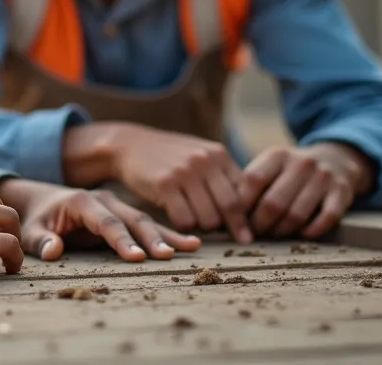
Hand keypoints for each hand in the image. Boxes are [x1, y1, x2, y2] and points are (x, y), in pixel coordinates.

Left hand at [0, 178, 201, 261]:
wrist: (38, 201)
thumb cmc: (34, 219)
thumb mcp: (29, 230)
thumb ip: (41, 240)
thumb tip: (53, 252)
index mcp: (81, 201)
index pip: (106, 223)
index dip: (122, 240)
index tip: (137, 258)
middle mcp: (103, 199)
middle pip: (131, 219)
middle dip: (151, 238)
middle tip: (168, 256)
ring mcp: (115, 204)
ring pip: (144, 219)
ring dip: (167, 234)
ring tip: (193, 246)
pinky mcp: (122, 213)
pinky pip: (147, 223)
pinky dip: (168, 232)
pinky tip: (191, 242)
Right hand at [64, 122, 251, 243]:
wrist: (130, 144)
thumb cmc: (170, 157)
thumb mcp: (200, 156)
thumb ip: (223, 176)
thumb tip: (251, 210)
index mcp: (219, 155)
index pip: (244, 193)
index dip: (245, 218)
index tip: (245, 236)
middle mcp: (205, 161)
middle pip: (229, 208)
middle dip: (225, 226)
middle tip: (215, 231)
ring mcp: (185, 171)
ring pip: (208, 218)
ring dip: (201, 226)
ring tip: (191, 217)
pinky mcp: (164, 184)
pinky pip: (184, 220)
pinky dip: (183, 226)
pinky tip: (175, 215)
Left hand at [240, 143, 374, 238]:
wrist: (335, 159)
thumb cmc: (290, 172)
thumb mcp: (270, 167)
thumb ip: (249, 185)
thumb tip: (224, 215)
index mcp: (277, 155)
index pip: (252, 180)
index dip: (241, 205)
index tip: (235, 220)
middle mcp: (301, 163)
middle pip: (273, 202)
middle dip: (260, 224)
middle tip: (255, 234)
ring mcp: (323, 177)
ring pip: (296, 214)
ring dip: (282, 231)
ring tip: (274, 234)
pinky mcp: (342, 192)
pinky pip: (326, 218)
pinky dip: (311, 231)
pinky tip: (302, 234)